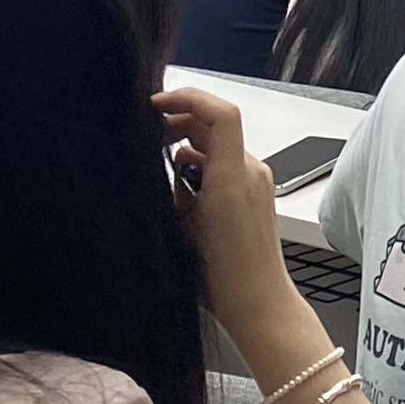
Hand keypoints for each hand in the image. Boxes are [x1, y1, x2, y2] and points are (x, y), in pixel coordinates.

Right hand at [154, 87, 291, 313]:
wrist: (259, 305)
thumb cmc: (223, 276)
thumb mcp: (186, 227)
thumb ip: (179, 185)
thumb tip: (175, 156)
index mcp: (234, 176)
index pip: (220, 113)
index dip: (187, 99)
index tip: (154, 105)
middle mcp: (251, 171)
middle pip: (214, 125)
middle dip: (179, 123)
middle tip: (145, 137)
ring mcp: (255, 183)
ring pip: (216, 147)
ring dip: (186, 147)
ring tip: (155, 169)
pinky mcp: (254, 196)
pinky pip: (224, 167)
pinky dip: (199, 168)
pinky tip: (177, 192)